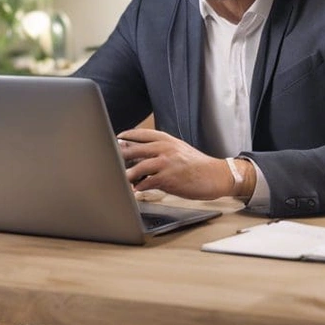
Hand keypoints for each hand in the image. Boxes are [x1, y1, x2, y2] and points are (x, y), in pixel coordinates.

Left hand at [117, 129, 232, 199]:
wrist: (216, 175)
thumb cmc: (198, 165)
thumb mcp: (180, 150)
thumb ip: (162, 150)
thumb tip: (141, 156)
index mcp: (167, 140)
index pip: (142, 134)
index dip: (126, 136)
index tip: (116, 139)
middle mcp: (165, 148)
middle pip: (135, 148)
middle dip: (120, 155)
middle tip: (108, 159)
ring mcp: (167, 163)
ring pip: (138, 166)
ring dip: (127, 174)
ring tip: (118, 178)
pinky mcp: (169, 178)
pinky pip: (147, 182)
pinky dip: (139, 187)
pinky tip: (135, 190)